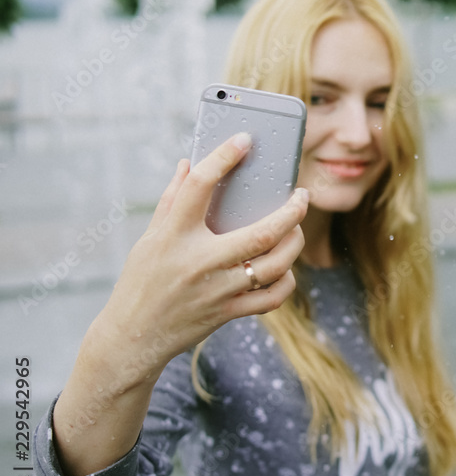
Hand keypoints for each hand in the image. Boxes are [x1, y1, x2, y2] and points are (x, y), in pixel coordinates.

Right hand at [88, 132, 307, 385]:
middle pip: (260, 233)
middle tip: (302, 196)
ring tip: (296, 229)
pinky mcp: (228, 312)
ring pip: (275, 265)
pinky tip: (285, 268)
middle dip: (291, 211)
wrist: (133, 336)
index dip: (223, 158)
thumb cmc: (142, 281)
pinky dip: (286, 280)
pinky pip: (272, 297)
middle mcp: (198, 261)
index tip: (244, 139)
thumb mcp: (150, 238)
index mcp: (172, 235)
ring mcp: (217, 290)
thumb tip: (189, 163)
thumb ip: (172, 201)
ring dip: (294, 244)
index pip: (199, 186)